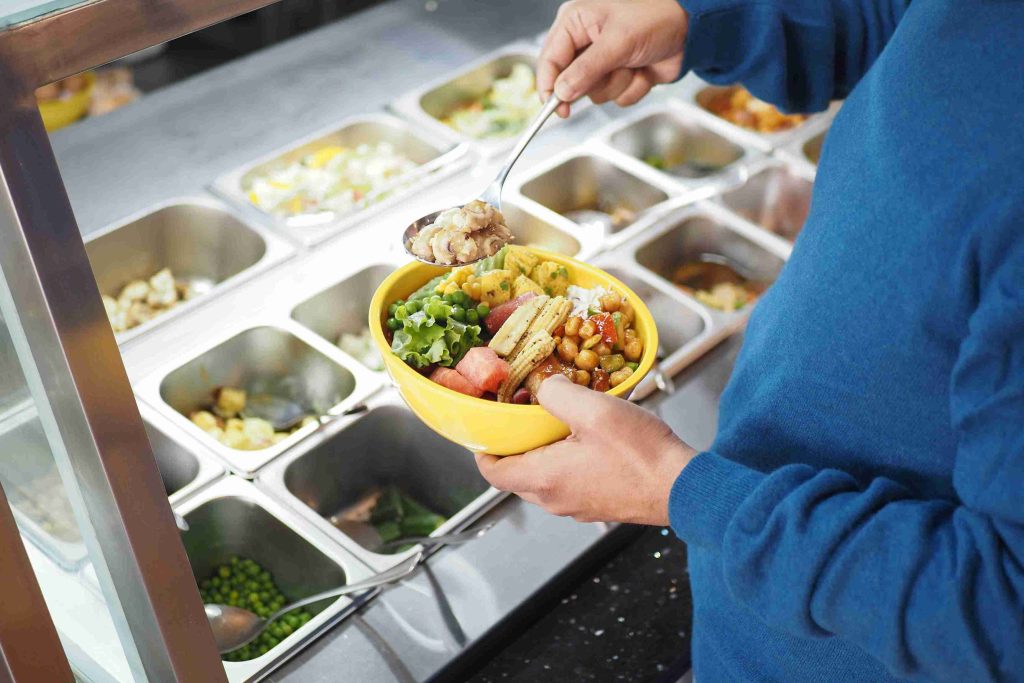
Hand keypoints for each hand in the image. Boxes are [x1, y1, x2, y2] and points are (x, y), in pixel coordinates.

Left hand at [475, 375, 694, 524]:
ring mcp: (577, 506)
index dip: (483, 448)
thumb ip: (558, 393)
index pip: (493, 472)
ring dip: (540, 451)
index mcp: (544, 478)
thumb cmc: (641, 454)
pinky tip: (585, 437)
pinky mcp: (597, 504)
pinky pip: (567, 482)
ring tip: (555, 420)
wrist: (683, 487)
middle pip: (515, 474)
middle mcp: (555, 499)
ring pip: (542, 478)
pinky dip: (564, 460)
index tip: (486, 425)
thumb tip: (543, 386)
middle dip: (513, 445)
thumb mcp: (594, 410)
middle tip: (521, 414)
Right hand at [538, 0, 688, 116]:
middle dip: (598, 80)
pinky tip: (644, 70)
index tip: (557, 109)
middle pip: (572, 82)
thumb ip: (586, 70)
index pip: (549, 60)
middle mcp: (586, 43)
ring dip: (619, 84)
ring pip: (597, 94)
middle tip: (616, 66)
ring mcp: (604, 62)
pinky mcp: (621, 76)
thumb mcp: (617, 42)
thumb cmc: (655, 17)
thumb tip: (561, 93)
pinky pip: (617, 98)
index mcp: (575, 23)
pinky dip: (634, 88)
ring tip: (634, 63)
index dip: (550, 87)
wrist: (692, 28)